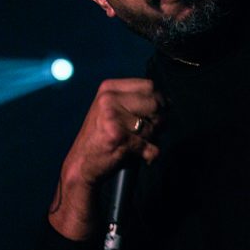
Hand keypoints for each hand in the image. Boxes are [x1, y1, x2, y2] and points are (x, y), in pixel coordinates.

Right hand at [49, 77, 164, 239]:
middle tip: (149, 132)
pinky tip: (139, 155)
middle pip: (155, 103)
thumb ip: (135, 102)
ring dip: (152, 139)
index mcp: (109, 89)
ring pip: (153, 126)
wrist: (81, 164)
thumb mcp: (112, 111)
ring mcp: (113, 117)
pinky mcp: (118, 137)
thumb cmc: (100, 139)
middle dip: (159, 120)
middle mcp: (109, 99)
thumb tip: (168, 102)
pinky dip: (149, 154)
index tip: (157, 114)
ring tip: (137, 144)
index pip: (149, 86)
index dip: (159, 101)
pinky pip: (150, 146)